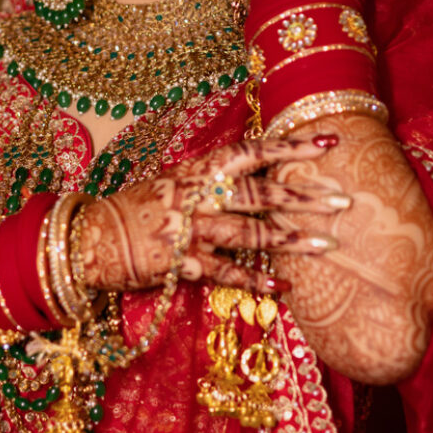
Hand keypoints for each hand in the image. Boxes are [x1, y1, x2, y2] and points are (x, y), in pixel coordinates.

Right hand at [77, 136, 347, 296]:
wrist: (91, 238)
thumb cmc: (136, 209)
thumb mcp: (172, 181)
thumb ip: (210, 179)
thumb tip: (251, 170)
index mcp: (197, 170)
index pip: (251, 151)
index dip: (290, 148)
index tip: (327, 144)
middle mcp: (198, 195)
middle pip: (260, 193)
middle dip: (303, 197)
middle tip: (342, 201)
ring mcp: (191, 229)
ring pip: (251, 233)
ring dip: (291, 240)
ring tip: (327, 244)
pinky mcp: (183, 263)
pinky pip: (227, 272)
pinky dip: (257, 280)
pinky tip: (284, 288)